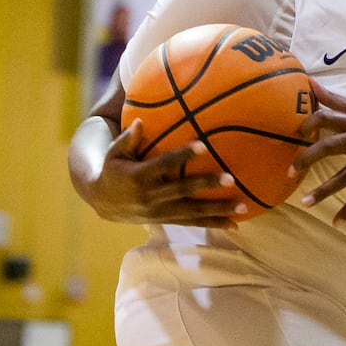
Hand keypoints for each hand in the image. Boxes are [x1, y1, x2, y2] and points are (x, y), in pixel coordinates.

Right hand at [83, 118, 242, 227]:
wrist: (103, 202)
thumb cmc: (113, 169)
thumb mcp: (114, 153)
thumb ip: (128, 139)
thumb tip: (140, 121)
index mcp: (138, 176)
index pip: (164, 164)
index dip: (183, 155)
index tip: (204, 146)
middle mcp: (150, 196)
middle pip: (183, 190)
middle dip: (207, 184)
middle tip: (231, 178)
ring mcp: (159, 212)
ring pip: (192, 212)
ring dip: (218, 210)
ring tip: (243, 207)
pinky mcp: (166, 220)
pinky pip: (192, 223)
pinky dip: (213, 223)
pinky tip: (234, 224)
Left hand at [292, 81, 345, 223]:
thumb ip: (338, 101)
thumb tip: (311, 84)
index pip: (327, 116)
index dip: (308, 123)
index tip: (296, 134)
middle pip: (329, 146)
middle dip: (306, 159)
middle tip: (290, 171)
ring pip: (344, 176)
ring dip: (322, 191)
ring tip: (304, 203)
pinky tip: (336, 221)